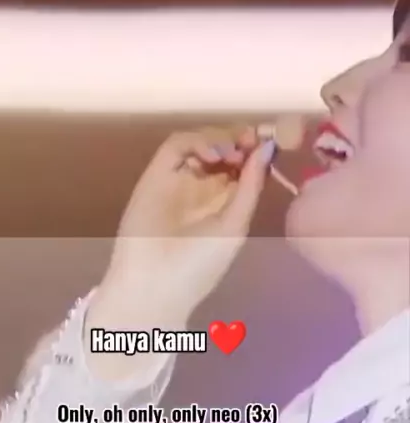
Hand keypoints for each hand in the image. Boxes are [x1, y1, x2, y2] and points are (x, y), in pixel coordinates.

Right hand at [103, 125, 275, 322]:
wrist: (153, 282)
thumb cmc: (199, 263)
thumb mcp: (235, 225)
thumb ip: (251, 186)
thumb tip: (267, 148)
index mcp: (225, 204)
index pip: (244, 168)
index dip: (257, 153)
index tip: (269, 143)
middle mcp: (202, 188)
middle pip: (225, 150)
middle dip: (240, 141)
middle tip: (251, 140)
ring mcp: (179, 179)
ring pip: (202, 143)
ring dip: (220, 140)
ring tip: (231, 153)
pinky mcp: (156, 173)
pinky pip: (176, 146)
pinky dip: (196, 141)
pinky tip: (212, 154)